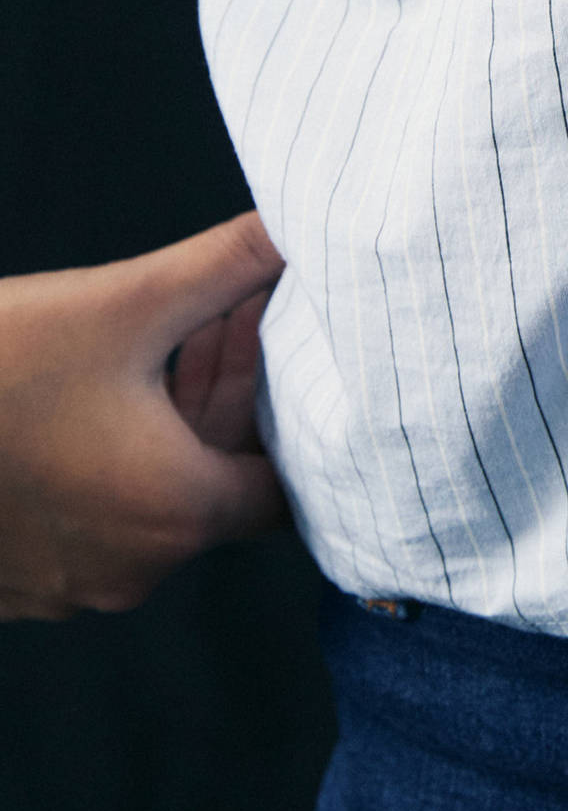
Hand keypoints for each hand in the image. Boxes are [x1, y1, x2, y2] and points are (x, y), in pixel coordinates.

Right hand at [0, 210, 288, 621]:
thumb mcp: (124, 303)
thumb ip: (229, 265)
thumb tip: (298, 226)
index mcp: (178, 513)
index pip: (286, 488)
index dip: (298, 417)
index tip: (295, 359)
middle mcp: (134, 569)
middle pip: (220, 483)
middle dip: (235, 395)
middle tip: (236, 316)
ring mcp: (71, 584)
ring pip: (156, 496)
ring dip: (177, 421)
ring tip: (180, 333)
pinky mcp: (21, 579)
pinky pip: (95, 518)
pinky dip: (116, 459)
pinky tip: (105, 389)